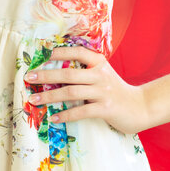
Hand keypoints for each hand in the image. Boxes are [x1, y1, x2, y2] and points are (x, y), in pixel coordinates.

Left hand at [24, 45, 149, 134]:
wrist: (141, 107)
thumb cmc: (117, 91)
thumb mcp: (103, 75)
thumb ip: (86, 71)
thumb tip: (58, 71)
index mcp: (99, 63)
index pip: (77, 52)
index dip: (59, 52)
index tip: (41, 54)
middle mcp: (100, 75)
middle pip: (68, 74)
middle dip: (46, 76)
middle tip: (29, 77)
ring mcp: (103, 92)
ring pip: (71, 92)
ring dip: (50, 96)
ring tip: (34, 100)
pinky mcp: (105, 108)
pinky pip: (80, 111)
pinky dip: (65, 115)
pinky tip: (53, 118)